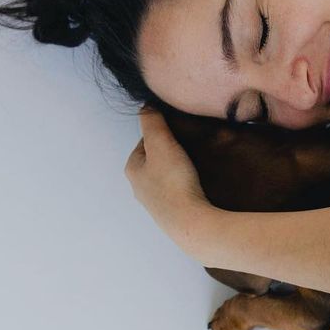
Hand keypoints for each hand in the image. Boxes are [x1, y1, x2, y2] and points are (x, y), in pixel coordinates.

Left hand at [124, 107, 215, 259]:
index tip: (179, 135)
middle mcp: (139, 188)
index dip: (163, 134)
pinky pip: (177, 193)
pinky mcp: (171, 215)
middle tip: (189, 150)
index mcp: (132, 169)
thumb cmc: (173, 181)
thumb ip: (152, 120)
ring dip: (179, 171)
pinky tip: (197, 187)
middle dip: (171, 153)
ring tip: (195, 169)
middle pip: (156, 160)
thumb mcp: (161, 142)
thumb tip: (147, 106)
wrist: (191, 222)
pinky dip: (185, 187)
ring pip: (166, 178)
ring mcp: (155, 204)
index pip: (145, 141)